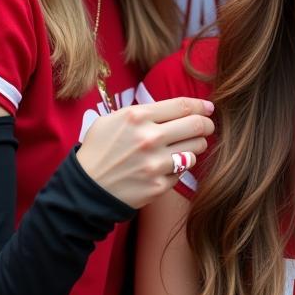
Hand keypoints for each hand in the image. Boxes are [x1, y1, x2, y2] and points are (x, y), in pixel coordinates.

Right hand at [75, 98, 214, 208]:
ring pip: (195, 150)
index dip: (201, 105)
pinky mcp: (158, 186)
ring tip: (188, 146)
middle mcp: (149, 138)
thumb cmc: (100, 149)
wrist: (85, 189)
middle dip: (207, 125)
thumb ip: (145, 110)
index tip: (209, 108)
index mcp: (138, 116)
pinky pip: (182, 172)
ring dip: (196, 147)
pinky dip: (179, 168)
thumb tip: (180, 107)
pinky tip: (168, 166)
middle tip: (207, 126)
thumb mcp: (114, 119)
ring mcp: (155, 164)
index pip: (183, 106)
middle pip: (197, 126)